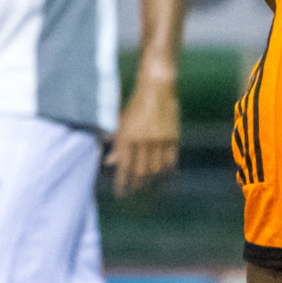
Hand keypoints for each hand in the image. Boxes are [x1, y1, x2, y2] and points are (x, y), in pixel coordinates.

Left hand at [107, 70, 179, 194]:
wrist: (157, 88)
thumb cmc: (135, 104)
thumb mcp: (120, 121)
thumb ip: (115, 142)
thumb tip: (108, 162)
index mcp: (127, 134)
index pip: (123, 165)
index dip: (122, 182)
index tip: (120, 193)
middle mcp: (143, 139)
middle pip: (140, 170)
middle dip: (136, 185)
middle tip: (134, 194)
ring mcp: (159, 139)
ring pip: (155, 168)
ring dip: (151, 180)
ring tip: (148, 188)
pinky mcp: (173, 137)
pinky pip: (171, 160)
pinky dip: (167, 171)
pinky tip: (165, 177)